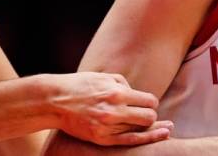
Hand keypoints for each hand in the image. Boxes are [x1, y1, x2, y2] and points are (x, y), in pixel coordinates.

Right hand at [48, 72, 172, 145]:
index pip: (149, 101)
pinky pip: (129, 141)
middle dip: (151, 116)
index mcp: (117, 92)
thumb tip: (137, 94)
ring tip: (162, 128)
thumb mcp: (103, 77)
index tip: (148, 104)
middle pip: (148, 117)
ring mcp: (107, 126)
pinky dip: (146, 139)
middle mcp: (114, 110)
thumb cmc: (80, 85)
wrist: (54, 100)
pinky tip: (160, 136)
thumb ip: (123, 84)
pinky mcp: (100, 138)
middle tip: (146, 115)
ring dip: (148, 127)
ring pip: (140, 130)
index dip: (151, 103)